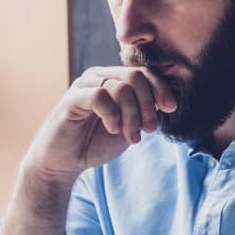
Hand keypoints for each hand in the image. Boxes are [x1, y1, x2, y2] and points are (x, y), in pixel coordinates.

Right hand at [23, 66, 177, 181]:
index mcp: (113, 80)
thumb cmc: (94, 143)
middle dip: (148, 103)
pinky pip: (100, 96)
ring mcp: (84, 86)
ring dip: (132, 115)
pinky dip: (112, 115)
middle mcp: (99, 77)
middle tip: (150, 129)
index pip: (143, 72)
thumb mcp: (128, 126)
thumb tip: (167, 100)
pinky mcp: (71, 99)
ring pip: (121, 87)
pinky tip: (113, 129)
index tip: (171, 108)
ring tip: (132, 137)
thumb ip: (144, 111)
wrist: (64, 163)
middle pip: (135, 76)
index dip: (161, 88)